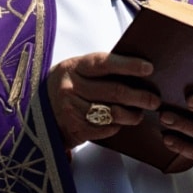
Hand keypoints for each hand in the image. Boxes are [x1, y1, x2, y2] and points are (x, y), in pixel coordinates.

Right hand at [46, 52, 160, 149]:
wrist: (38, 113)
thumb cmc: (68, 88)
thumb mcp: (77, 72)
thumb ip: (100, 71)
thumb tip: (138, 73)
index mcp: (73, 67)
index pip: (105, 63)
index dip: (128, 66)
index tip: (149, 69)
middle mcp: (70, 87)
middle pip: (113, 91)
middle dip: (139, 96)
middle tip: (154, 100)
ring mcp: (71, 109)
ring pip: (112, 113)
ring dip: (131, 115)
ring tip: (139, 114)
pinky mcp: (74, 128)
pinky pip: (105, 129)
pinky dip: (117, 126)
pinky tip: (120, 123)